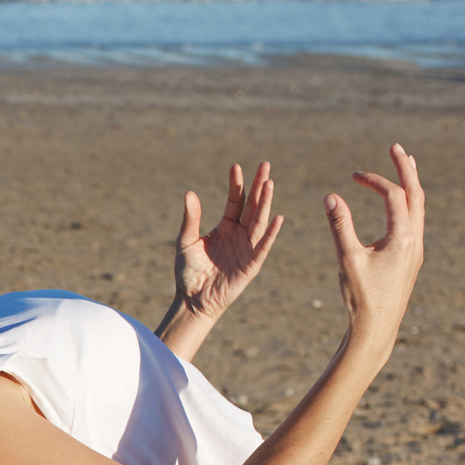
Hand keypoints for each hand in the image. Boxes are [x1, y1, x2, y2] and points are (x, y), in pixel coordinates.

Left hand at [172, 161, 281, 324]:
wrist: (192, 300)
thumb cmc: (188, 272)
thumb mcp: (186, 241)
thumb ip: (190, 219)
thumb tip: (189, 193)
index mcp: (225, 227)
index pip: (235, 200)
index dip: (237, 184)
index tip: (236, 166)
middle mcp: (239, 234)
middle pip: (252, 206)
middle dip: (259, 185)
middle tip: (265, 164)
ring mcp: (247, 248)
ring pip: (259, 221)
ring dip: (265, 203)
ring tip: (270, 183)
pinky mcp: (251, 265)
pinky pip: (263, 246)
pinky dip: (271, 233)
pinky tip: (278, 218)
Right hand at [326, 143, 425, 349]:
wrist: (377, 329)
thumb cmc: (361, 296)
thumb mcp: (347, 258)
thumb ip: (340, 225)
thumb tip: (331, 195)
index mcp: (402, 237)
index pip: (393, 196)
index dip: (374, 181)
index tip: (352, 176)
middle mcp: (415, 240)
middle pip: (416, 194)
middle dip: (406, 169)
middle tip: (397, 148)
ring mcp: (415, 250)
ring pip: (418, 208)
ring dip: (411, 185)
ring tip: (407, 166)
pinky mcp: (410, 259)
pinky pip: (414, 222)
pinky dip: (408, 205)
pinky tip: (399, 206)